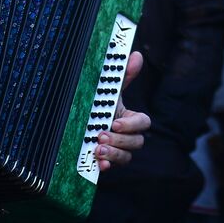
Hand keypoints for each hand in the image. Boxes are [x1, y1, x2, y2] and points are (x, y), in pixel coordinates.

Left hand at [95, 51, 150, 169]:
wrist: (80, 124)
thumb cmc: (100, 106)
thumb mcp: (110, 90)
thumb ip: (124, 75)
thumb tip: (136, 54)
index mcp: (130, 118)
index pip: (143, 123)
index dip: (132, 125)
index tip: (115, 122)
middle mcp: (128, 136)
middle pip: (137, 142)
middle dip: (121, 140)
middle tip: (102, 135)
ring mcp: (119, 150)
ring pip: (127, 157)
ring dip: (114, 153)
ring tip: (98, 148)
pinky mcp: (107, 161)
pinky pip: (113, 167)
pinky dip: (107, 165)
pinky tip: (99, 163)